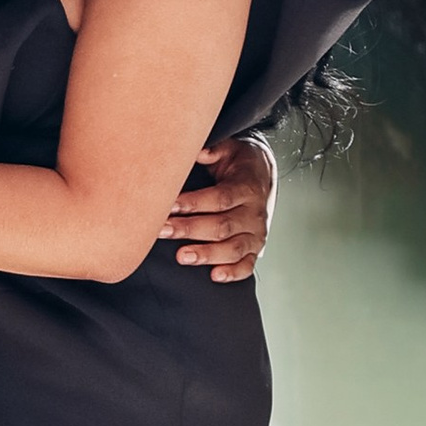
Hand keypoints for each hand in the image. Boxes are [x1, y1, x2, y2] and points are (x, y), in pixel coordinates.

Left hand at [160, 134, 274, 281]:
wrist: (262, 178)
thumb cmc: (238, 164)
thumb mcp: (230, 149)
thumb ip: (214, 150)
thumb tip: (198, 152)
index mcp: (246, 187)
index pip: (220, 198)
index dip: (195, 203)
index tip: (169, 204)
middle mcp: (254, 213)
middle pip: (222, 226)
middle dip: (191, 229)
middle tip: (163, 230)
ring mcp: (256, 234)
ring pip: (233, 248)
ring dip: (207, 254)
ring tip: (181, 256)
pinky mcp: (255, 249)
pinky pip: (247, 265)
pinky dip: (233, 273)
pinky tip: (215, 276)